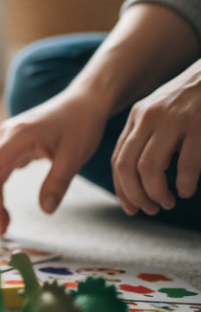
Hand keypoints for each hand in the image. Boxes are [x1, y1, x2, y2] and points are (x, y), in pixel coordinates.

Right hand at [0, 89, 108, 234]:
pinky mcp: (15, 143)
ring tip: (3, 222)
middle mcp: (7, 136)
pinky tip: (4, 204)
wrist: (84, 102)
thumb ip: (57, 183)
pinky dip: (1, 186)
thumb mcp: (74, 157)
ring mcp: (9, 139)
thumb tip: (45, 210)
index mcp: (18, 137)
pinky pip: (2, 168)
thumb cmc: (81, 125)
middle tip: (2, 230)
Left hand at [111, 61, 200, 215]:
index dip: (122, 189)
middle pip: (127, 165)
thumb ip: (147, 139)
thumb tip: (138, 181)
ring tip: (168, 202)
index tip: (132, 208)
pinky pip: (186, 165)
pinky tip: (186, 190)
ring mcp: (174, 121)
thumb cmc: (192, 102)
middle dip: (135, 194)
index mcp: (138, 117)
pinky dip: (184, 184)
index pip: (118, 159)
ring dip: (156, 192)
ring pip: (149, 167)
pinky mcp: (199, 126)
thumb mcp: (161, 114)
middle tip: (152, 209)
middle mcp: (150, 118)